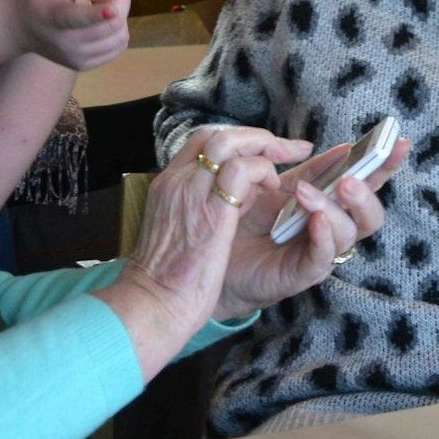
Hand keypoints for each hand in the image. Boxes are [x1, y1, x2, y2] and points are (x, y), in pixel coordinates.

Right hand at [12, 0, 130, 70]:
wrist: (21, 24)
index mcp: (55, 16)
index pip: (78, 18)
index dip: (99, 13)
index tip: (112, 9)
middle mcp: (66, 43)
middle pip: (112, 24)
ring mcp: (76, 58)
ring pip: (121, 37)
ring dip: (122, 15)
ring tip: (107, 1)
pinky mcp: (84, 65)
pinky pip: (118, 48)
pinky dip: (118, 30)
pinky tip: (105, 18)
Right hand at [103, 127, 314, 371]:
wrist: (154, 302)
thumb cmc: (166, 278)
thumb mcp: (173, 230)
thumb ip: (193, 208)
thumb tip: (223, 201)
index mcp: (167, 185)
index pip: (201, 143)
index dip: (235, 140)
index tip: (261, 149)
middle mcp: (177, 181)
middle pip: (215, 136)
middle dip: (254, 137)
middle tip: (284, 148)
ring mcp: (191, 191)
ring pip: (228, 143)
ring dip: (261, 148)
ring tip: (280, 169)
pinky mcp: (212, 210)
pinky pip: (243, 170)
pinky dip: (264, 172)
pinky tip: (272, 190)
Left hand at [215, 138, 406, 319]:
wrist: (217, 250)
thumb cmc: (250, 218)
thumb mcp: (281, 185)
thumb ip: (312, 169)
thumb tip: (343, 148)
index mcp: (333, 204)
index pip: (368, 184)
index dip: (386, 165)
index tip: (399, 142)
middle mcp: (334, 229)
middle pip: (371, 215)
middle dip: (366, 194)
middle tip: (348, 180)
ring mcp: (321, 252)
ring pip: (349, 233)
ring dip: (333, 209)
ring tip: (306, 193)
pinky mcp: (302, 273)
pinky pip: (323, 257)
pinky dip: (323, 235)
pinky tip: (315, 219)